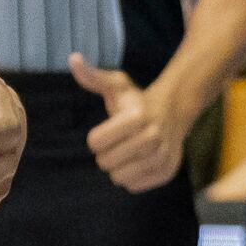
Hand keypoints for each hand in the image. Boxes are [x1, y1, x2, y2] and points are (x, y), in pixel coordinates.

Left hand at [71, 50, 185, 193]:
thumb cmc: (136, 102)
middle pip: (105, 163)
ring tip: (130, 151)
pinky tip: (140, 161)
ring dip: (119, 167)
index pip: (94, 143)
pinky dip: (132, 177)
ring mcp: (163, 156)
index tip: (110, 129)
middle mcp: (154, 137)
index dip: (97, 138)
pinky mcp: (168, 172)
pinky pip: (133, 187)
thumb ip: (93, 76)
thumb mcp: (116, 87)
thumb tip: (73, 58)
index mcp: (137, 117)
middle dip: (107, 153)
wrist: (173, 114)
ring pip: (119, 178)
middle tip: (121, 141)